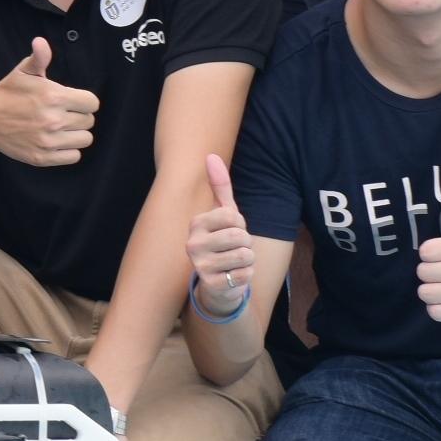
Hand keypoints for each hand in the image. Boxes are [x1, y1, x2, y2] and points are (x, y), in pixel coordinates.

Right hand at [0, 37, 98, 167]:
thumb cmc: (8, 92)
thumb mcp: (23, 71)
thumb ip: (39, 57)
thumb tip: (40, 41)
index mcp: (53, 96)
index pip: (92, 103)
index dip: (84, 101)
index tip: (74, 101)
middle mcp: (54, 120)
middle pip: (89, 121)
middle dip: (79, 116)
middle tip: (64, 113)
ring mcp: (48, 141)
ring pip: (85, 139)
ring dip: (76, 133)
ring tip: (62, 128)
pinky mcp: (42, 157)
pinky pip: (73, 156)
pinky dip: (68, 150)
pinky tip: (57, 141)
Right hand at [187, 154, 254, 316]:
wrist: (218, 283)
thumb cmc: (223, 243)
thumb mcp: (224, 214)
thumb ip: (220, 186)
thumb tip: (211, 155)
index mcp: (196, 224)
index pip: (233, 216)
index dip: (240, 224)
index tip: (231, 231)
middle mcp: (193, 244)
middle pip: (240, 236)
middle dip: (245, 243)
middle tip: (234, 249)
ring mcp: (200, 266)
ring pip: (244, 256)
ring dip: (247, 261)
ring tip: (234, 263)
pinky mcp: (211, 285)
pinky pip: (245, 274)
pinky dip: (246, 276)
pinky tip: (233, 276)